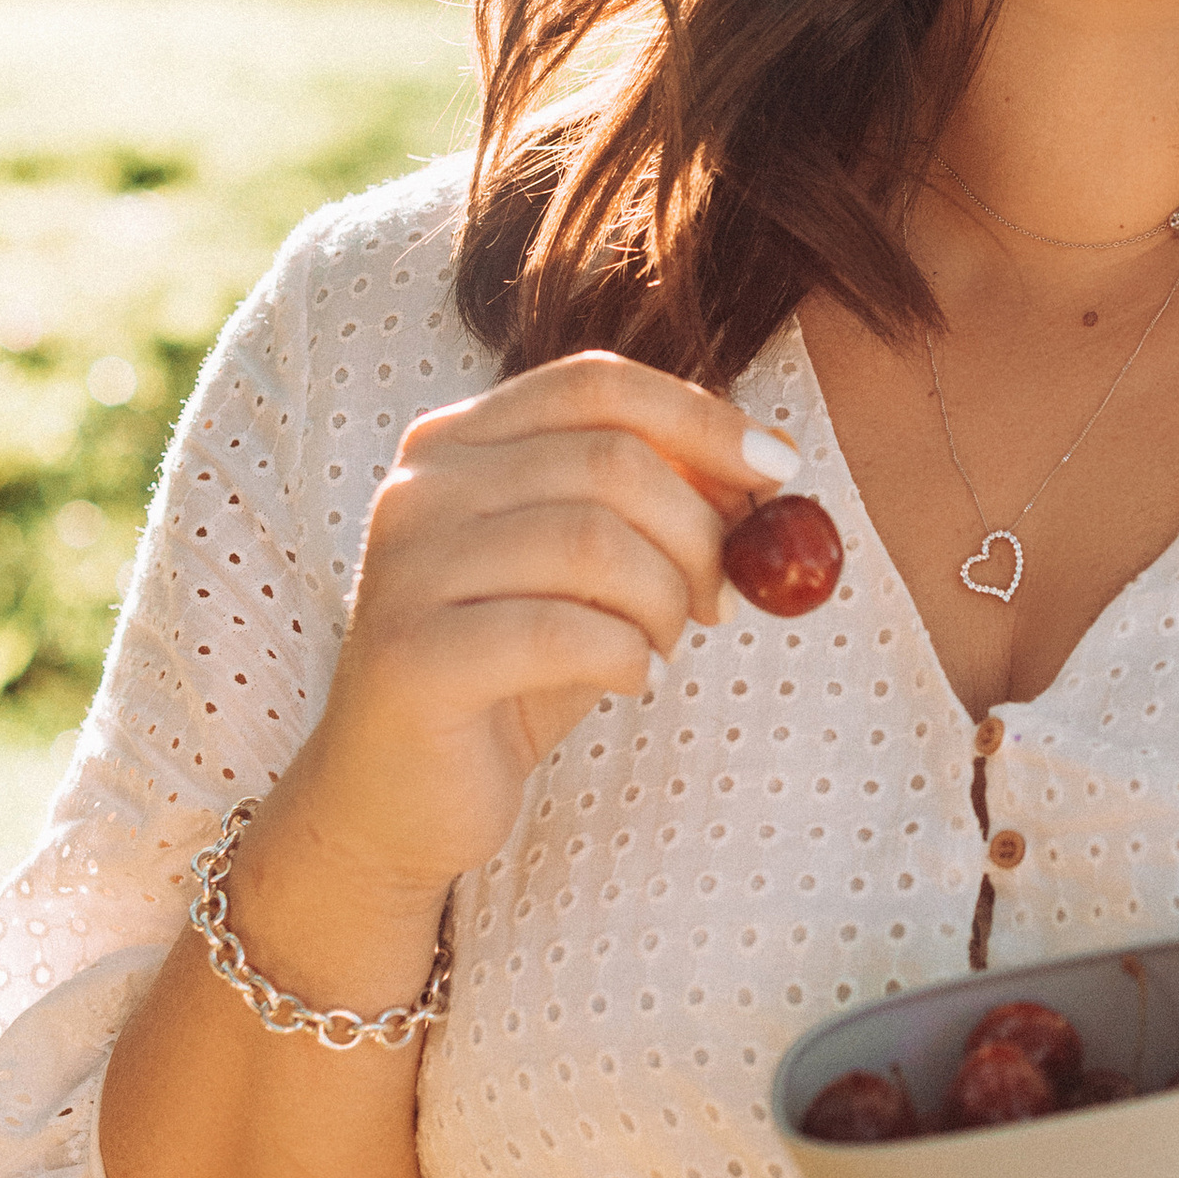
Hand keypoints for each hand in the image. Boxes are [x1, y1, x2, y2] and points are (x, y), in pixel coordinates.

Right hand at [274, 354, 800, 917]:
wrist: (397, 793)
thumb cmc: (510, 672)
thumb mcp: (587, 572)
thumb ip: (652, 503)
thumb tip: (769, 460)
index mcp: (458, 441)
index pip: (596, 384)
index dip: (702, 419)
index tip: (781, 470)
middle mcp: (420, 487)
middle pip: (610, 460)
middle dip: (698, 530)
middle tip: (723, 596)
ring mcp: (407, 567)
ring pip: (594, 541)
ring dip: (664, 601)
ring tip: (661, 646)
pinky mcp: (413, 653)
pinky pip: (563, 631)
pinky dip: (627, 658)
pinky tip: (631, 681)